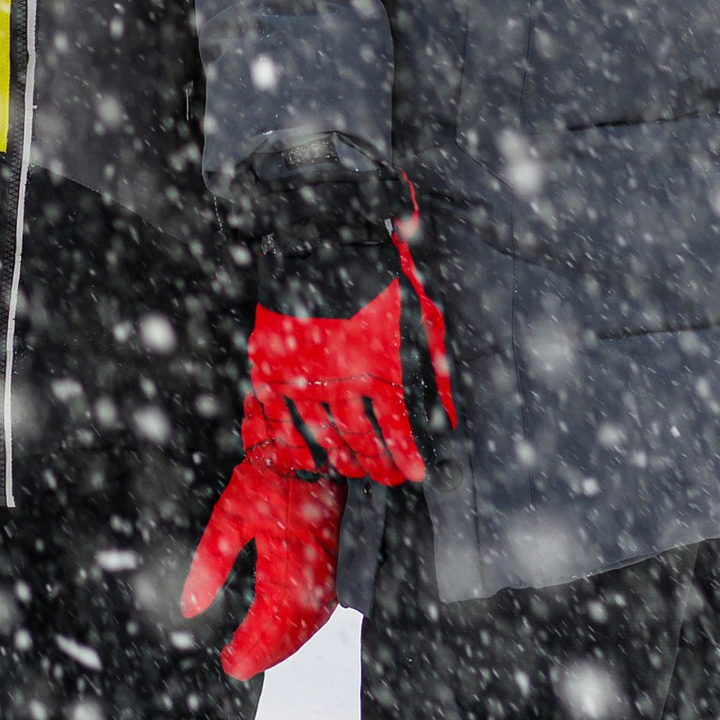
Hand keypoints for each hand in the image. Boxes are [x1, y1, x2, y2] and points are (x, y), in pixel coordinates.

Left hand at [181, 455, 343, 678]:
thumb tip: (189, 607)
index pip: (269, 622)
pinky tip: (286, 630)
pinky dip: (303, 626)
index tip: (229, 662)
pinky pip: (322, 606)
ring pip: (311, 623)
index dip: (250, 648)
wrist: (309, 448)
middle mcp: (315, 573)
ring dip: (286, 644)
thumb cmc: (267, 477)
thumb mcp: (229, 517)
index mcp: (288, 564)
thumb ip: (210, 565)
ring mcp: (330, 569)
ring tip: (258, 656)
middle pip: (293, 631)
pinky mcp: (336, 562)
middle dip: (266, 653)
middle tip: (238, 666)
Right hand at [241, 234, 456, 484]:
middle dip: (374, 466)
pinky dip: (295, 447)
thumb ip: (434, 370)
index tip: (412, 474)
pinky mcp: (271, 372)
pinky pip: (280, 425)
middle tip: (381, 475)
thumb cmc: (378, 281)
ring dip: (338, 461)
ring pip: (321, 440)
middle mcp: (342, 379)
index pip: (396, 431)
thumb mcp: (420, 319)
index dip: (405, 460)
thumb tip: (448, 416)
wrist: (323, 244)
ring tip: (350, 467)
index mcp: (380, 367)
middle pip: (359, 443)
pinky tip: (308, 454)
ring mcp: (302, 378)